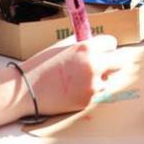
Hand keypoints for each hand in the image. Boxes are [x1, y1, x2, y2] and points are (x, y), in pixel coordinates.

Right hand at [0, 34, 120, 123]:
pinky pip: (94, 93)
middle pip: (119, 62)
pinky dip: (87, 91)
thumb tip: (96, 42)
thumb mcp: (62, 46)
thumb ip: (82, 44)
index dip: (105, 46)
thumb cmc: (40, 65)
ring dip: (98, 78)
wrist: (24, 90)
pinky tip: (70, 90)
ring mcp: (92, 85)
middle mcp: (94, 66)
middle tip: (101, 64)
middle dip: (111, 62)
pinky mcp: (87, 101)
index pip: (111, 43)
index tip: (101, 50)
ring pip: (107, 80)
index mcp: (87, 48)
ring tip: (77, 79)